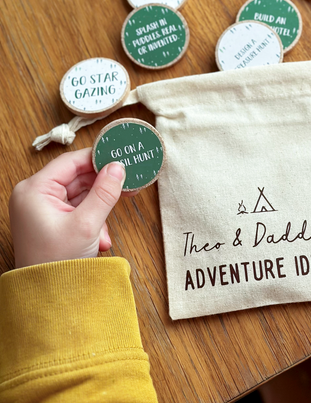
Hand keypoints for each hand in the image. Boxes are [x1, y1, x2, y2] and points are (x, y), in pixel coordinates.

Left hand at [10, 148, 126, 267]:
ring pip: (81, 194)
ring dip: (99, 208)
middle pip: (77, 177)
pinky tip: (100, 237)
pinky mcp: (52, 221)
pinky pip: (78, 209)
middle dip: (102, 186)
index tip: (121, 158)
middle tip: (127, 184)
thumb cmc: (56, 263)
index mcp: (35, 190)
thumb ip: (104, 192)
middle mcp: (36, 195)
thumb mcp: (86, 224)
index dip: (98, 158)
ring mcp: (43, 209)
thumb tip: (118, 167)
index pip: (71, 162)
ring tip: (106, 227)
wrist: (48, 299)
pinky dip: (92, 219)